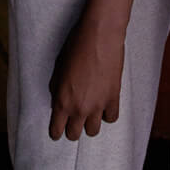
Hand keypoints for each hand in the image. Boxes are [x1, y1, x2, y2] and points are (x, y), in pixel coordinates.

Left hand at [48, 10, 124, 140]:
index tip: (57, 129)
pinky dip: (107, 114)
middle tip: (73, 119)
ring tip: (90, 112)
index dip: (55, 131)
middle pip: (74, 135)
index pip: (56, 130)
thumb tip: (58, 101)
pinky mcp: (113, 98)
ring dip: (90, 123)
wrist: (100, 34)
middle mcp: (79, 107)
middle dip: (72, 128)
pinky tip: (104, 105)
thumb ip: (57, 89)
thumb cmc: (77, 45)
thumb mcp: (59, 67)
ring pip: (93, 131)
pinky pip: (111, 118)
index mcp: (62, 100)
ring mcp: (98, 105)